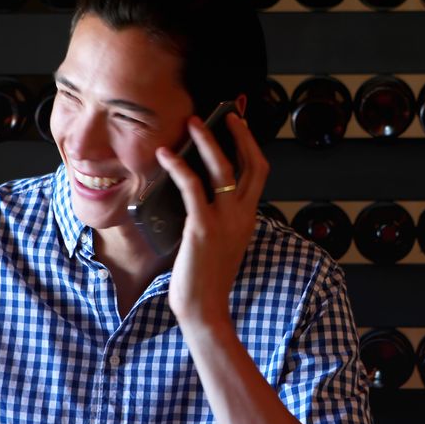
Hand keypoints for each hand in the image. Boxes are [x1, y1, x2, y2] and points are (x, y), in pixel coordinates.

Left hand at [156, 111, 269, 325]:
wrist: (205, 310)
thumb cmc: (205, 279)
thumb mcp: (218, 241)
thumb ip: (216, 216)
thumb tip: (194, 187)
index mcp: (248, 218)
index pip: (258, 172)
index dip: (250, 145)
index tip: (238, 125)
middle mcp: (242, 216)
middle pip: (251, 164)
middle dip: (239, 134)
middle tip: (224, 114)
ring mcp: (224, 221)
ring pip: (223, 169)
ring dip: (207, 141)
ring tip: (192, 123)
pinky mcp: (202, 228)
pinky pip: (193, 188)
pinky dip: (179, 167)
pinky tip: (166, 156)